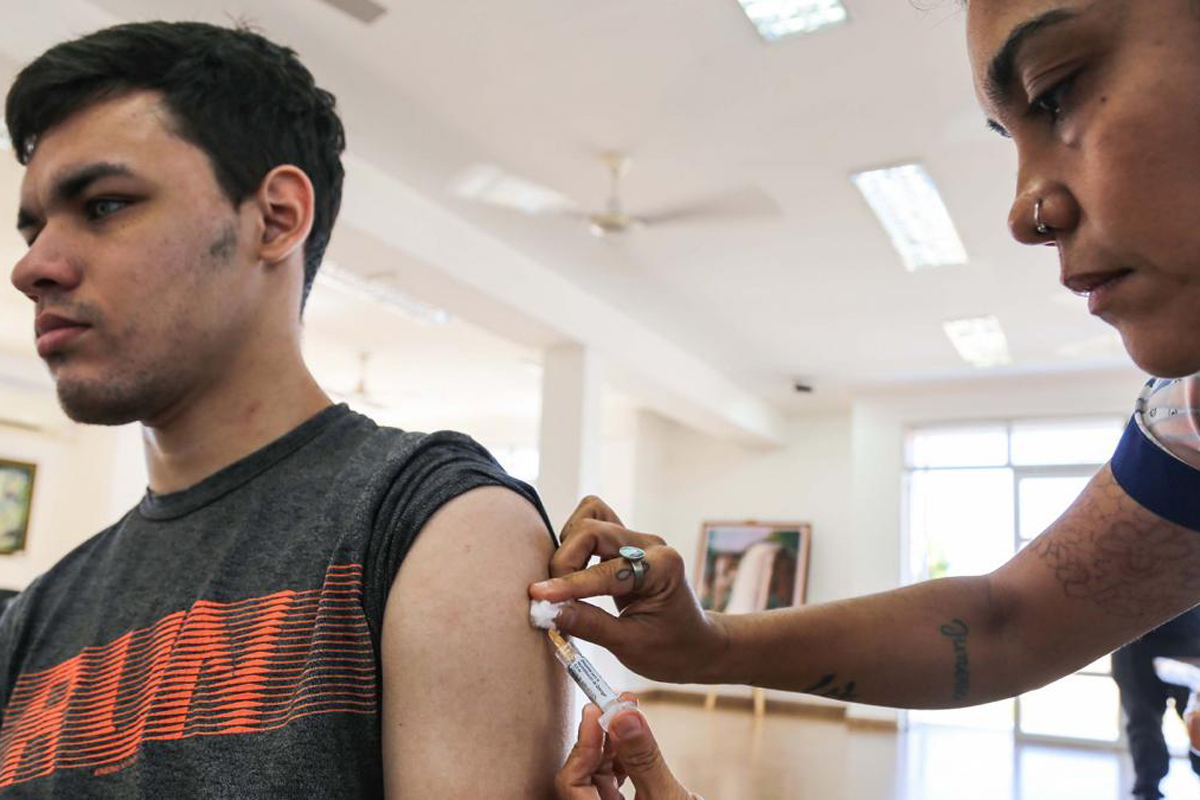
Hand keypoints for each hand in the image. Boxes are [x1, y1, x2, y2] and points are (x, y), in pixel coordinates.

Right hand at [530, 496, 729, 683]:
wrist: (697, 646)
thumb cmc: (671, 650)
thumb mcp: (630, 646)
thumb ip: (588, 625)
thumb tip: (546, 611)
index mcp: (662, 568)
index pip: (605, 570)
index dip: (568, 584)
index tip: (538, 596)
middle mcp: (651, 544)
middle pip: (592, 530)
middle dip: (565, 561)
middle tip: (553, 597)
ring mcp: (639, 539)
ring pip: (591, 517)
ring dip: (569, 546)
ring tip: (565, 583)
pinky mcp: (626, 542)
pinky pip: (595, 523)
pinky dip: (576, 542)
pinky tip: (575, 570)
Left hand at [556, 696, 693, 799]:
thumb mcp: (666, 796)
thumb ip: (643, 758)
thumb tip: (624, 715)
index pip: (571, 783)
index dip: (582, 746)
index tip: (596, 711)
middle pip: (583, 774)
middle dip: (599, 737)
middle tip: (617, 703)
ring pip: (598, 773)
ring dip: (611, 742)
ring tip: (629, 710)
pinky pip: (613, 779)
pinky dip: (623, 755)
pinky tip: (635, 735)